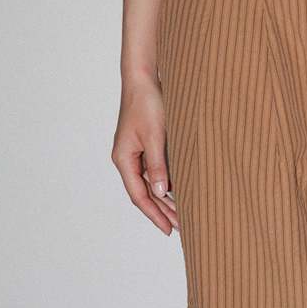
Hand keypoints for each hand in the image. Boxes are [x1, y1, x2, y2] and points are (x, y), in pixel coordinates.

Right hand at [111, 74, 178, 234]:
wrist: (143, 78)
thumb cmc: (147, 102)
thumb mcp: (155, 135)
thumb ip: (158, 165)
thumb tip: (161, 193)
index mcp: (124, 158)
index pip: (139, 195)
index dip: (154, 214)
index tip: (169, 229)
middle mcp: (127, 159)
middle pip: (144, 193)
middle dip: (162, 212)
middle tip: (181, 228)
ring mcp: (134, 153)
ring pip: (150, 185)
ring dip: (165, 200)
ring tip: (182, 216)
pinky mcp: (144, 146)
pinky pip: (154, 173)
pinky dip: (166, 185)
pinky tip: (179, 194)